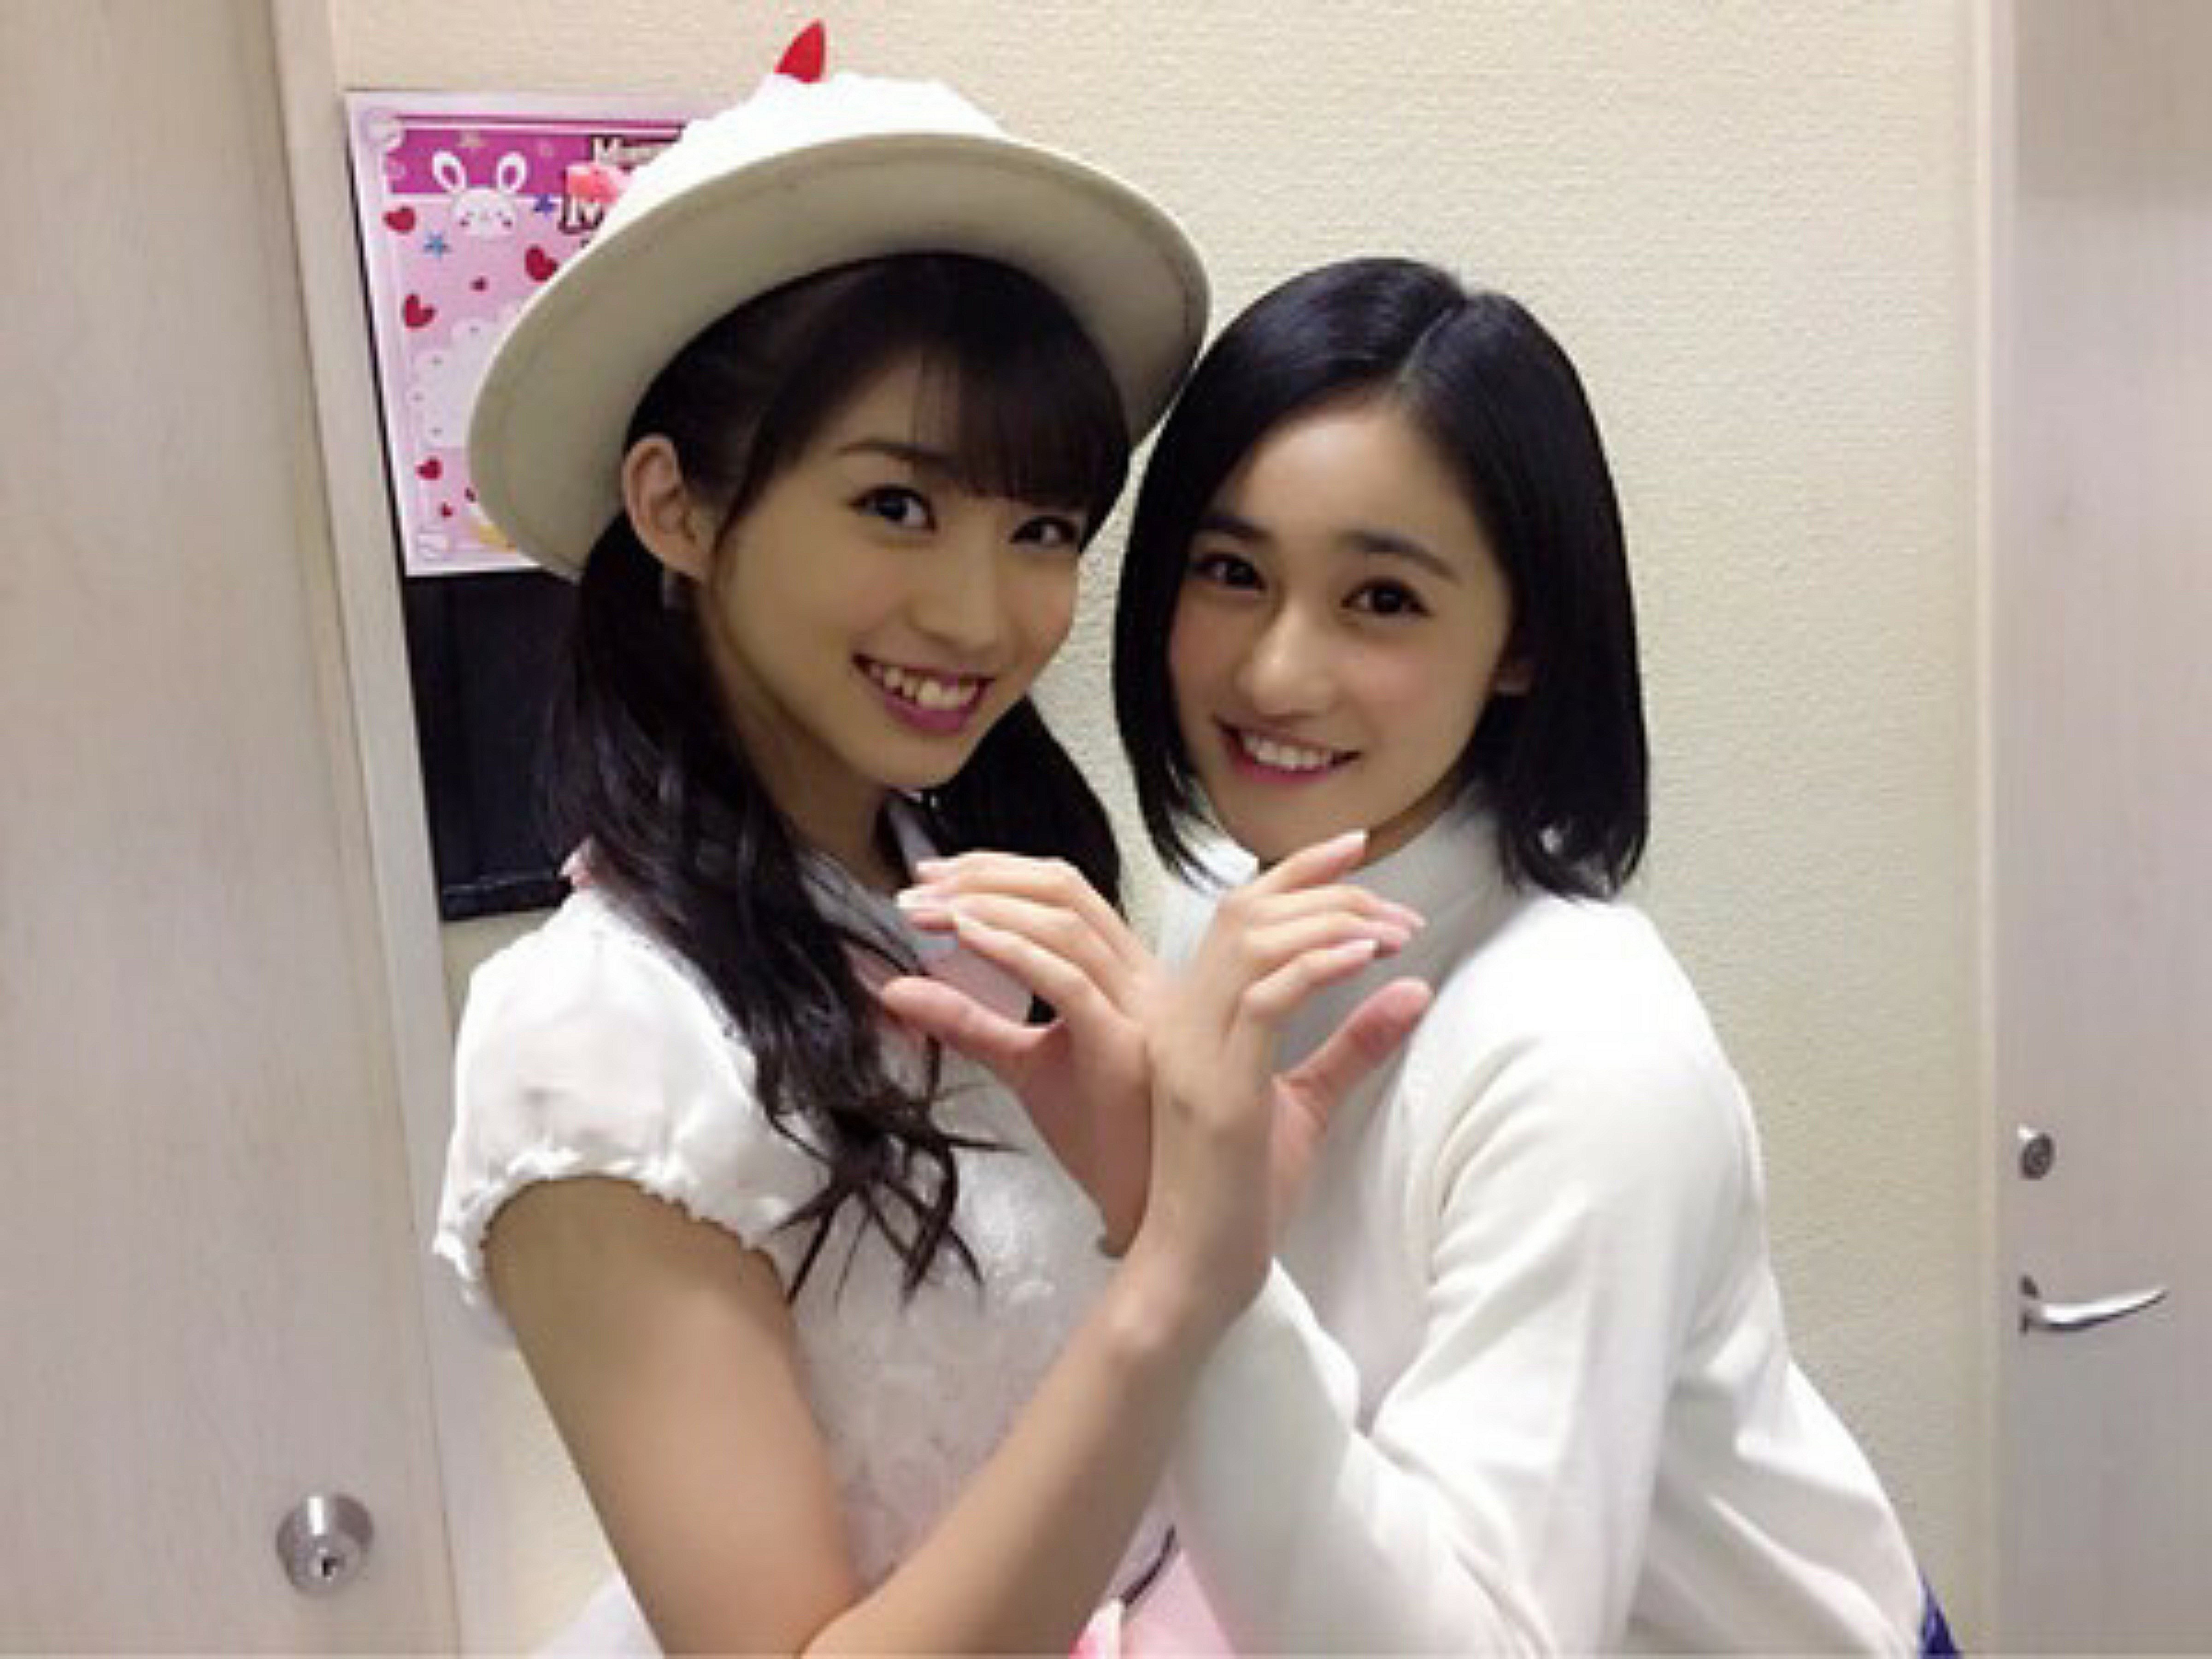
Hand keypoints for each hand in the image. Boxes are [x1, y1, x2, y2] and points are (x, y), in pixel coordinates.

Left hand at [877, 855, 1157, 1250]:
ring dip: (987, 907)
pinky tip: (965, 940)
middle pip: (1064, 889)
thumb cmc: (1099, 1135)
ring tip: (927, 912)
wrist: (1145, 1206)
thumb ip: (967, 1021)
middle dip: (985, 875)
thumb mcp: (1021, 1063)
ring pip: (1066, 923)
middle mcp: (1138, 976)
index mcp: (1122, 973)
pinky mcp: (1126, 1043)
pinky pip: (1070, 980)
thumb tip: (894, 988)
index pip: (1063, 892)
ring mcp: (1138, 1006)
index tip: (932, 879)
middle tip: (917, 885)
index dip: (996, 871)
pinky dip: (1013, 951)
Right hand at [1133, 830, 1431, 1317]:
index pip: (1239, 913)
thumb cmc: (1241, 1194)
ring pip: (1254, 942)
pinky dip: (1319, 965)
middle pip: (1248, 913)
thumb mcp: (1307, 1104)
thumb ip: (1353, 1045)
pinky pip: (1265, 997)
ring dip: (1334, 924)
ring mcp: (1193, 1050)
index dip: (1296, 869)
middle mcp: (1181, 1020)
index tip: (1355, 847)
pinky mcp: (1217, 1086)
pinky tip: (1368, 959)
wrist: (1195, 1268)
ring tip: (1395, 934)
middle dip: (1330, 893)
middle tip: (1399, 914)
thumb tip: (1414, 991)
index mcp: (1192, 1016)